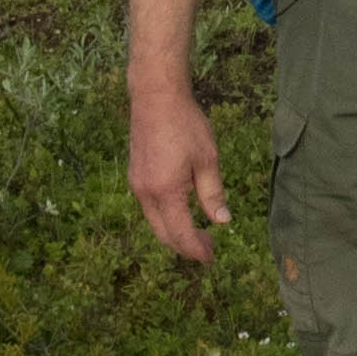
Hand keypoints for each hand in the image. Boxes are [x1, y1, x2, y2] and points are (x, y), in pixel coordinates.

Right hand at [129, 88, 233, 262]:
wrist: (155, 97)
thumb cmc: (185, 124)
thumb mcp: (207, 159)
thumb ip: (212, 194)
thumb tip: (221, 222)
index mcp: (166, 192)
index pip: (181, 234)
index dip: (196, 250)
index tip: (211, 258)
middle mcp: (145, 193)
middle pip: (163, 234)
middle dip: (185, 246)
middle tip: (208, 249)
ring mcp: (136, 184)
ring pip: (154, 222)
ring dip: (174, 232)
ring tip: (197, 233)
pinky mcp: (135, 175)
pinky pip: (149, 207)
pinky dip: (165, 217)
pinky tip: (181, 210)